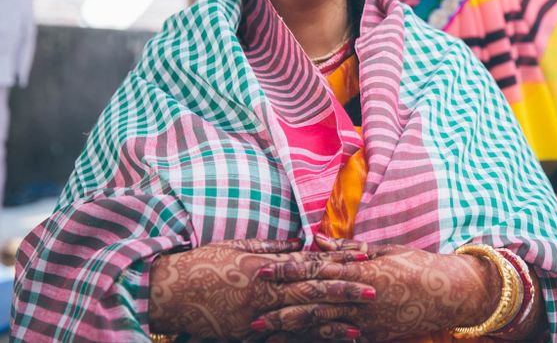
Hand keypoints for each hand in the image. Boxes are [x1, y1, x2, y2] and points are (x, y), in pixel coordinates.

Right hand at [148, 238, 372, 340]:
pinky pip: (281, 339)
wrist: (166, 292)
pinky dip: (305, 341)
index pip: (309, 263)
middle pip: (312, 292)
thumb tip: (300, 242)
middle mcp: (265, 293)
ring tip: (359, 326)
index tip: (363, 257)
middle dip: (344, 291)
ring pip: (301, 320)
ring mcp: (256, 318)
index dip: (338, 260)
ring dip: (332, 323)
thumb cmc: (201, 263)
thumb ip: (271, 248)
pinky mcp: (246, 335)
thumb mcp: (237, 248)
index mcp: (265, 267)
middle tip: (373, 290)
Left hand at [253, 237, 500, 341]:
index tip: (264, 269)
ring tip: (263, 331)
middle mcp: (361, 298)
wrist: (451, 295)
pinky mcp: (373, 336)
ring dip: (290, 328)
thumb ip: (349, 248)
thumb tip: (317, 240)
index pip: (318, 270)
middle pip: (313, 300)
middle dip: (280, 304)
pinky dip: (316, 340)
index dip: (289, 271)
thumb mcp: (386, 250)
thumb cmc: (420, 265)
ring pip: (320, 324)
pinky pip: (338, 339)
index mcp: (364, 271)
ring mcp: (366, 321)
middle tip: (251, 307)